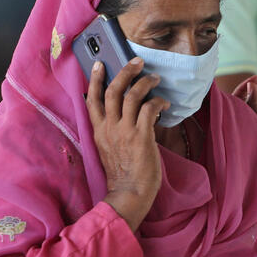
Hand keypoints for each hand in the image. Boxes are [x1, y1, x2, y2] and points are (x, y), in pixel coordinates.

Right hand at [86, 57, 169, 231]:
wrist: (129, 194)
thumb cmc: (123, 174)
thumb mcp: (109, 148)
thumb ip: (113, 130)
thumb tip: (127, 112)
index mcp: (98, 131)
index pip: (92, 99)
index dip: (95, 79)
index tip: (100, 64)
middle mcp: (109, 128)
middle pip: (113, 90)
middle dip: (125, 71)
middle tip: (137, 62)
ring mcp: (124, 131)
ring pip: (132, 95)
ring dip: (146, 82)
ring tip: (155, 78)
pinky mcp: (141, 136)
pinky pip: (150, 109)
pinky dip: (158, 102)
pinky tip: (164, 104)